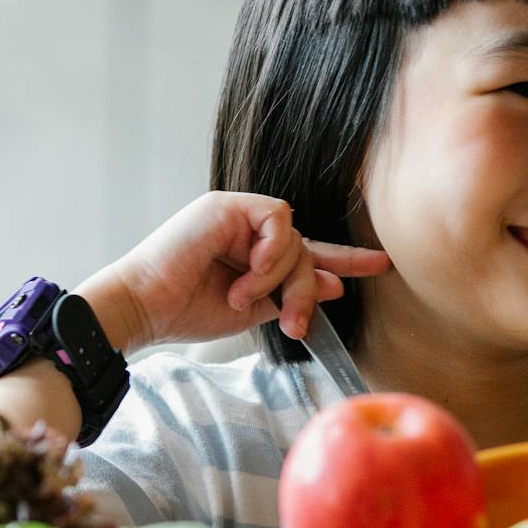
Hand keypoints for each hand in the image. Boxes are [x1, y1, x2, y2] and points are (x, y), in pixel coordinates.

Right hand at [76, 193, 390, 351]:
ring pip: (295, 240)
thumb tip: (336, 284)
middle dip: (307, 290)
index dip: (345, 259)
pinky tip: (248, 271)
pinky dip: (269, 252)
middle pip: (306, 251)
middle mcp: (248, 231)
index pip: (308, 253)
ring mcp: (237, 215)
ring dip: (277, 279)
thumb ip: (291, 294)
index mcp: (254, 254)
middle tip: (293, 322)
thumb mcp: (253, 308)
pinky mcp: (227, 205)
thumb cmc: (186, 311)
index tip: (381, 265)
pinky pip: (277, 220)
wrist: (146, 309)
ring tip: (242, 298)